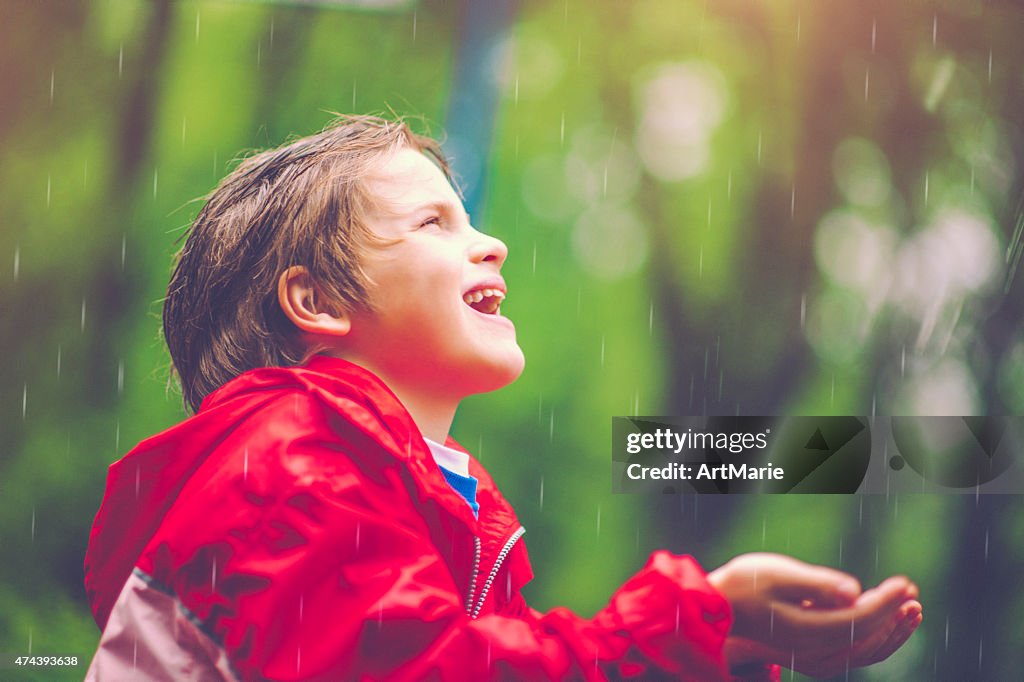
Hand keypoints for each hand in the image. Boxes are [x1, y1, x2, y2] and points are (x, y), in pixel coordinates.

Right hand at [707, 553, 921, 678]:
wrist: (719, 608)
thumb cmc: (744, 583)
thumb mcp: (777, 573)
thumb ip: (816, 583)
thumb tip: (854, 592)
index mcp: (803, 630)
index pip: (857, 621)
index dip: (885, 603)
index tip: (905, 583)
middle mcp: (810, 652)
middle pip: (865, 639)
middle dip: (893, 616)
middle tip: (912, 592)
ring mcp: (811, 658)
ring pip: (862, 652)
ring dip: (890, 631)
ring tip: (912, 610)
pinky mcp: (811, 655)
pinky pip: (853, 653)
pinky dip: (875, 640)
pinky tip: (885, 623)